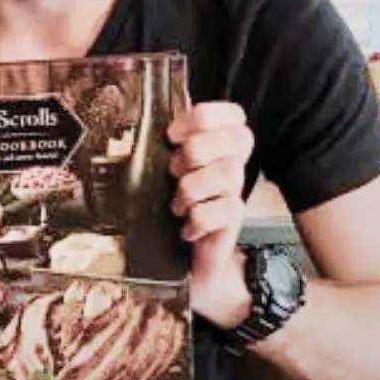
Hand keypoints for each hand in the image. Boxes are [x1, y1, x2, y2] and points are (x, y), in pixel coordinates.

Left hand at [167, 102, 255, 327]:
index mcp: (215, 146)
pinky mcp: (232, 223)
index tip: (173, 134)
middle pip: (238, 138)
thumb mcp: (159, 172)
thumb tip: (141, 114)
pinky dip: (198, 219)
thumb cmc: (165, 212)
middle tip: (173, 171)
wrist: (180, 264)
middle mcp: (231, 166)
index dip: (205, 116)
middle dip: (197, 151)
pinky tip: (185, 229)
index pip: (233, 114)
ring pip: (227, 173)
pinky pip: (224, 209)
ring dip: (192, 188)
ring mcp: (234, 194)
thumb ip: (161, 145)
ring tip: (176, 206)